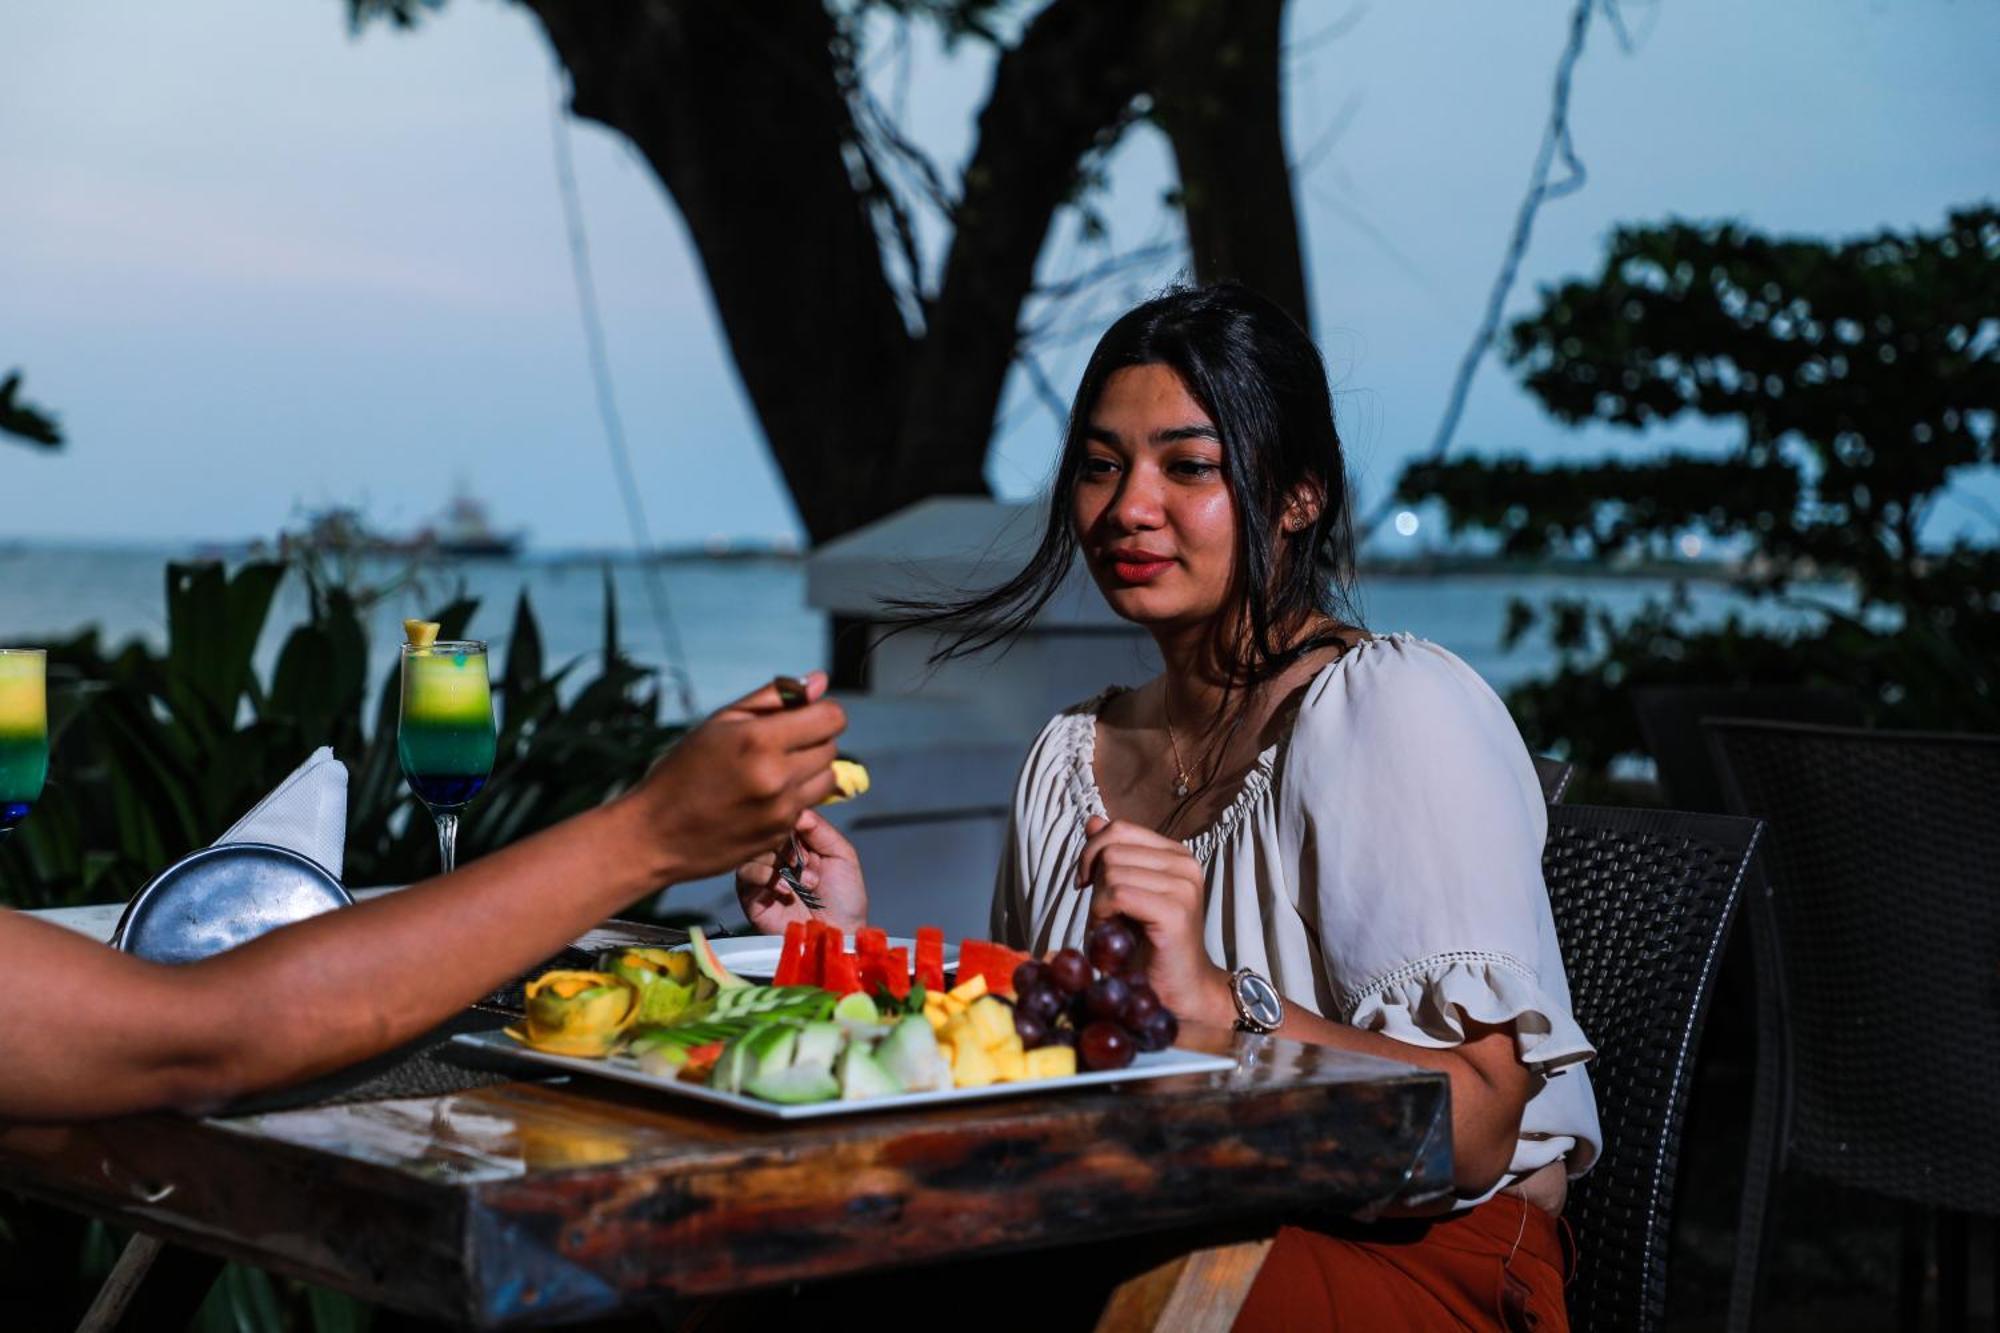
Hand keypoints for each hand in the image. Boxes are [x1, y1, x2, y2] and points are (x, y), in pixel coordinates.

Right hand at [629, 672, 846, 882]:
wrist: (655, 834)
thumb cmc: (682, 771)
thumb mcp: (719, 722)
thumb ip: (774, 698)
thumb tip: (819, 681)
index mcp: (760, 740)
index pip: (832, 718)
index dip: (822, 712)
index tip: (804, 716)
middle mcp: (777, 777)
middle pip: (831, 747)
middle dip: (813, 740)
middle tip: (779, 744)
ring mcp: (782, 811)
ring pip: (828, 779)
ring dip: (811, 770)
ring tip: (774, 770)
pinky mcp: (781, 835)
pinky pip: (809, 805)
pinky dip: (795, 798)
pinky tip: (762, 798)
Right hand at [735, 809, 867, 934]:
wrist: (839, 936)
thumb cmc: (845, 899)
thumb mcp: (842, 855)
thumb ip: (821, 830)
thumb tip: (797, 809)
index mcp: (798, 843)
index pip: (784, 818)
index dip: (792, 823)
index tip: (806, 838)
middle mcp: (778, 855)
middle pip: (766, 830)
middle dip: (787, 845)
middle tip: (806, 863)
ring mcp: (762, 874)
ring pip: (753, 849)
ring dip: (779, 863)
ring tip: (803, 883)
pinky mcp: (750, 895)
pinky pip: (745, 873)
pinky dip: (765, 876)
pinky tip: (785, 890)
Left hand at [1077, 816, 1232, 1028]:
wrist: (1178, 990)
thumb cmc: (1146, 945)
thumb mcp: (1124, 892)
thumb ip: (1112, 856)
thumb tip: (1094, 820)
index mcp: (1175, 854)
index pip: (1119, 828)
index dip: (1092, 853)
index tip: (1087, 884)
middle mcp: (1185, 863)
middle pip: (1111, 848)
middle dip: (1094, 880)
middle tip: (1102, 913)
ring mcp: (1183, 885)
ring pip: (1112, 870)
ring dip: (1097, 903)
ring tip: (1111, 927)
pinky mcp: (1175, 910)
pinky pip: (1118, 894)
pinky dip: (1103, 914)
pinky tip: (1111, 934)